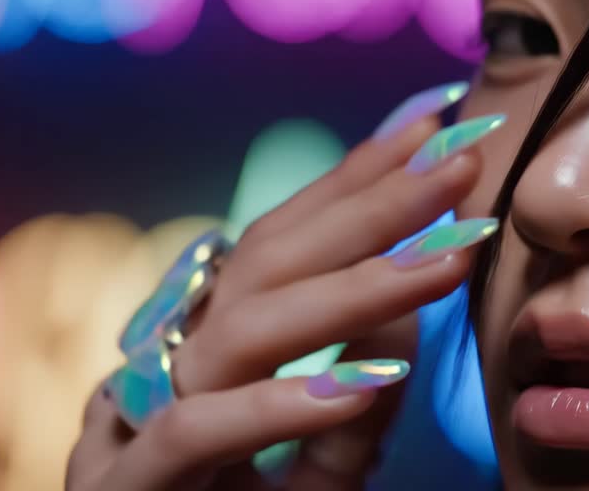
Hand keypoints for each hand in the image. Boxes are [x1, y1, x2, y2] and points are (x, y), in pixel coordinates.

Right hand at [68, 85, 503, 490]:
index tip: (439, 132)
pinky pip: (193, 432)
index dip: (359, 183)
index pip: (285, 243)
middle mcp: (161, 367)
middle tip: (459, 160)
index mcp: (202, 350)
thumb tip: (406, 314)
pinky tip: (363, 382)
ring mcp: (130, 422)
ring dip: (352, 288)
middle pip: (266, 261)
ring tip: (446, 258)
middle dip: (369, 205)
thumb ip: (353, 401)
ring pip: (239, 331)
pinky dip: (279, 405)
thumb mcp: (322, 476)